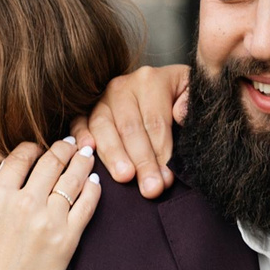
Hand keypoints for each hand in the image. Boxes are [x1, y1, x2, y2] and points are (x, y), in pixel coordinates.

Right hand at [0, 136, 98, 269]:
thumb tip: (1, 184)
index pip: (21, 157)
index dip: (33, 148)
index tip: (40, 147)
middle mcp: (24, 202)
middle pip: (50, 162)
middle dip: (63, 148)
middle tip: (72, 142)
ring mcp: (49, 220)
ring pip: (72, 178)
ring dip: (82, 161)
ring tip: (88, 153)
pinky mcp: (68, 239)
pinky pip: (87, 204)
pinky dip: (93, 188)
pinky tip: (95, 182)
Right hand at [69, 64, 189, 195]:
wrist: (163, 89)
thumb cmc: (178, 98)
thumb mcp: (191, 91)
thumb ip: (190, 101)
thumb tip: (179, 114)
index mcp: (150, 80)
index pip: (155, 122)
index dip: (162, 152)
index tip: (167, 179)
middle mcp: (122, 87)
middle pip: (130, 128)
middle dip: (142, 162)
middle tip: (151, 189)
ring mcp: (101, 99)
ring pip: (104, 127)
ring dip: (114, 155)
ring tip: (125, 177)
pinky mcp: (86, 111)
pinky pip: (79, 123)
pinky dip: (80, 137)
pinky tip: (88, 152)